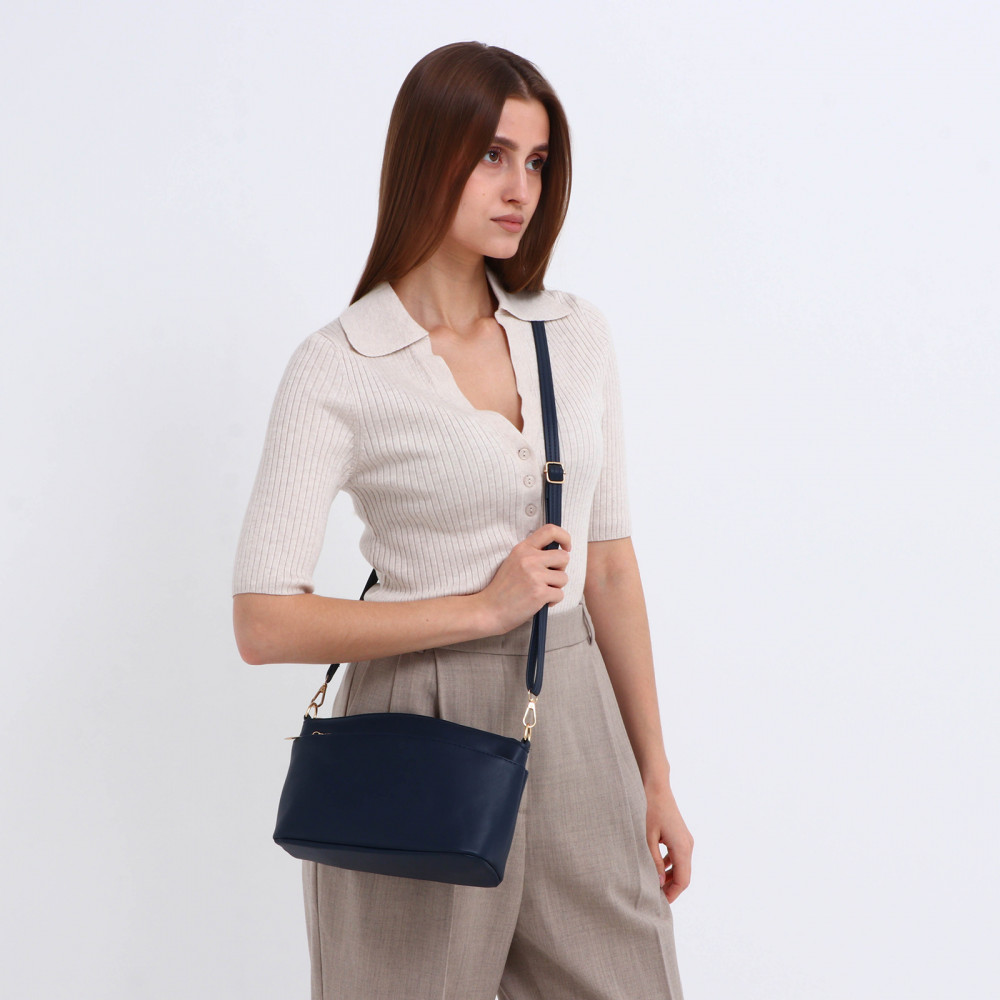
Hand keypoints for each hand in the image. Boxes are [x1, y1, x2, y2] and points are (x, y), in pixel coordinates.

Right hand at [477, 523, 571, 633]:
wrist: (489, 609)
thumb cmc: (503, 589)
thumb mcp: (513, 562)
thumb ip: (532, 554)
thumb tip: (559, 552)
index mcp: (523, 549)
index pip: (550, 530)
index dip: (565, 537)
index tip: (566, 547)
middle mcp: (529, 559)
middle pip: (564, 557)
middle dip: (560, 569)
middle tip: (548, 578)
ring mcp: (535, 576)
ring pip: (564, 578)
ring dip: (556, 587)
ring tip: (541, 591)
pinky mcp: (539, 593)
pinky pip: (560, 594)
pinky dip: (553, 601)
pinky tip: (540, 602)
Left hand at [645, 782, 692, 903]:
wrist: (655, 785)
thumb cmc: (648, 808)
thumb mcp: (646, 838)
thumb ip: (653, 862)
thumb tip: (659, 884)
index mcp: (682, 847)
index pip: (683, 881)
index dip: (672, 895)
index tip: (658, 904)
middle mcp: (688, 845)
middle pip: (683, 876)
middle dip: (670, 888)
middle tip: (653, 897)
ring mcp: (685, 839)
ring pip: (681, 866)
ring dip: (669, 877)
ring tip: (653, 885)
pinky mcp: (680, 834)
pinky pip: (678, 856)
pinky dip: (669, 865)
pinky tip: (654, 867)